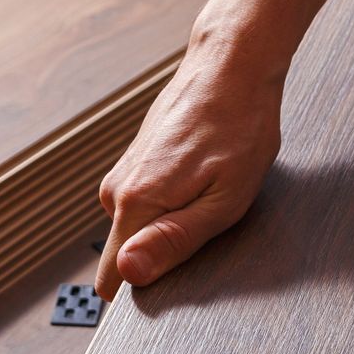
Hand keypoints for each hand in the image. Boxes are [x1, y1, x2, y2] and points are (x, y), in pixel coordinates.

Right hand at [95, 52, 282, 299]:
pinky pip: (144, 204)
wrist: (231, 65)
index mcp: (135, 204)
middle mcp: (116, 190)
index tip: (180, 271)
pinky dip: (170, 201)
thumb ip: (174, 242)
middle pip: (128, 255)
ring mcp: (122, 174)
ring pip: (137, 228)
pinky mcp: (132, 163)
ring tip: (208, 192)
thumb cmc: (239, 128)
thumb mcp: (223, 201)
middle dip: (164, 253)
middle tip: (207, 220)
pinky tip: (199, 178)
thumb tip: (128, 273)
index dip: (147, 287)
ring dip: (170, 224)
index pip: (114, 279)